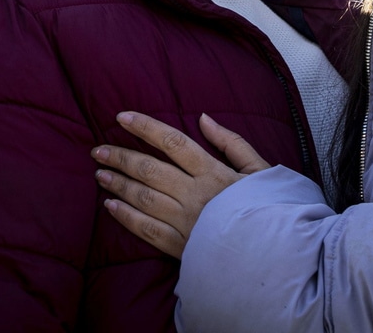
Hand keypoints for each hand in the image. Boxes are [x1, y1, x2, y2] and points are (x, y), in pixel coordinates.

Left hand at [91, 111, 270, 257]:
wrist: (274, 255)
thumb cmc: (269, 209)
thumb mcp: (259, 170)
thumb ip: (232, 142)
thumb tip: (204, 118)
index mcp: (214, 173)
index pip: (173, 142)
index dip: (145, 128)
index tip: (121, 117)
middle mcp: (195, 195)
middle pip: (150, 169)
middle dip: (121, 157)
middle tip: (99, 149)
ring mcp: (185, 222)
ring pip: (143, 198)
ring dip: (119, 184)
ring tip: (100, 174)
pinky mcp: (180, 247)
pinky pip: (146, 229)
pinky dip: (125, 217)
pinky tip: (111, 206)